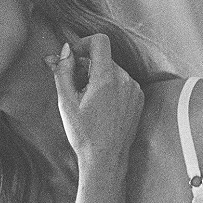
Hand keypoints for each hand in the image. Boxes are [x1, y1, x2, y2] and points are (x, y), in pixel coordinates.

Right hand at [46, 35, 143, 172]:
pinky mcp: (138, 100)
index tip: (75, 57)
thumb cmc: (84, 135)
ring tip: (89, 102)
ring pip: (113, 71)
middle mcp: (125, 80)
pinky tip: (102, 108)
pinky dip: (111, 88)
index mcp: (107, 78)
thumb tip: (65, 50)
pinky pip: (123, 84)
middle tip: (75, 86)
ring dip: (99, 79)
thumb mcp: (66, 102)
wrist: (105, 160)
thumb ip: (63, 71)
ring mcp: (134, 90)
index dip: (84, 43)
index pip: (100, 41)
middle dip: (88, 66)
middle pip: (104, 58)